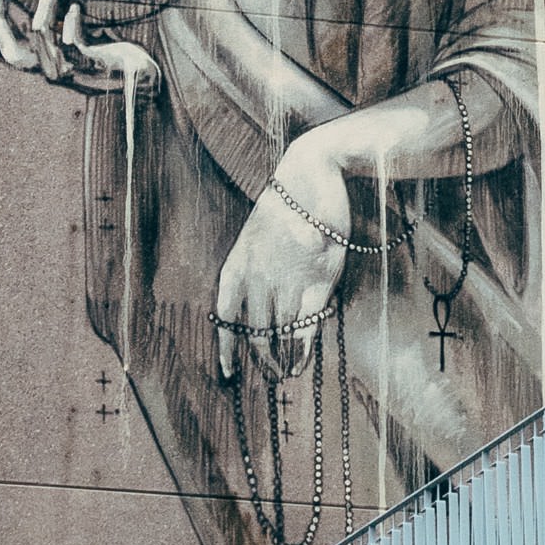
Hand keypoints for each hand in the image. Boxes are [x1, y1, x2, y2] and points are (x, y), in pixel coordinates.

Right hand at [0, 0, 160, 96]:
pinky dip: (71, 23)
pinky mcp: (88, 65)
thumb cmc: (105, 52)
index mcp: (33, 58)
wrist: (141, 78)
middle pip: (4, 47)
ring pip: (37, 39)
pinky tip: (76, 9)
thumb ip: (51, 20)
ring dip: (42, 10)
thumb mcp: (72, 33)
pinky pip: (71, 43)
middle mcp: (42, 69)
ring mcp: (65, 70)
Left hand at [215, 135, 349, 379]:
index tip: (227, 373)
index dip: (226, 347)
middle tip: (270, 374)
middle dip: (262, 358)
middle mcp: (258, 276)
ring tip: (286, 372)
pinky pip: (307, 324)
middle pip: (256, 332)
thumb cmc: (287, 204)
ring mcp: (289, 278)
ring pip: (280, 333)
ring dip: (282, 359)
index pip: (225, 316)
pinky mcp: (319, 278)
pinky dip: (303, 348)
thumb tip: (259, 311)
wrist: (313, 170)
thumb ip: (254, 272)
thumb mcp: (259, 238)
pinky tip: (301, 362)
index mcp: (237, 264)